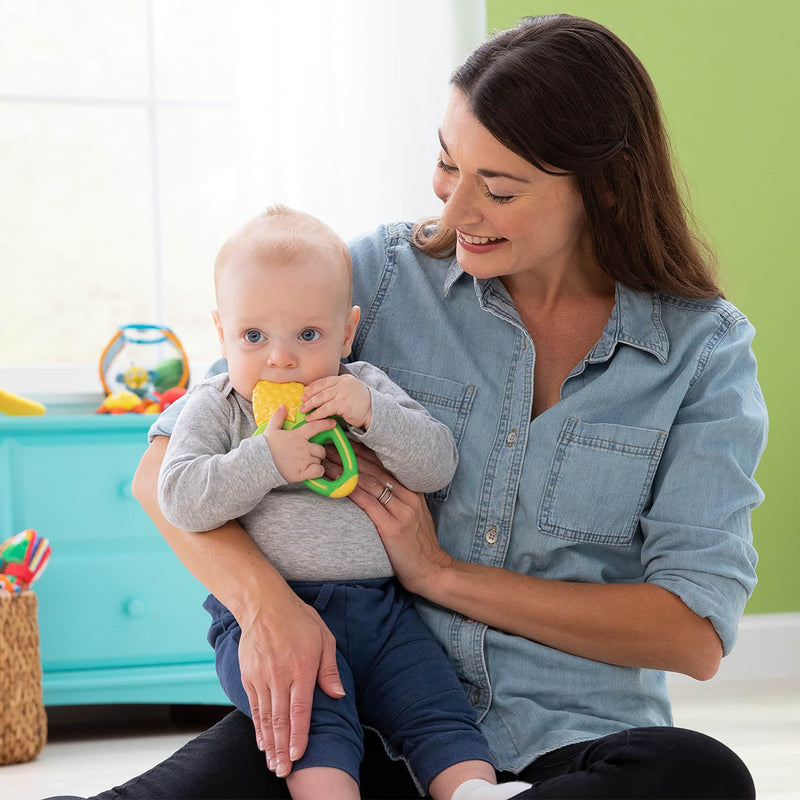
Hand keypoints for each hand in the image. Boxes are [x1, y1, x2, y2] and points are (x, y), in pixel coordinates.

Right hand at [237, 590, 344, 777]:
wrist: (264, 604)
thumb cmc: (299, 620)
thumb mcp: (324, 638)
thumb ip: (329, 669)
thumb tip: (338, 695)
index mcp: (301, 668)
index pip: (300, 709)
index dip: (299, 735)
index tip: (299, 755)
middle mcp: (279, 676)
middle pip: (280, 719)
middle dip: (282, 748)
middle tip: (283, 771)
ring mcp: (261, 677)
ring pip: (265, 717)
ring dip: (269, 743)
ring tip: (273, 764)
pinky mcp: (249, 676)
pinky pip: (254, 707)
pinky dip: (257, 727)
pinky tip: (261, 742)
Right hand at [263, 405, 335, 482]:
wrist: (258, 464)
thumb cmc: (265, 447)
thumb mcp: (271, 429)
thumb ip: (278, 417)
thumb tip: (283, 406)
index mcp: (297, 436)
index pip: (315, 427)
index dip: (326, 424)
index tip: (333, 423)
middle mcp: (303, 447)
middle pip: (321, 448)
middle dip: (318, 451)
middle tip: (309, 454)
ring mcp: (304, 460)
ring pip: (319, 459)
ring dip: (316, 461)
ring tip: (305, 462)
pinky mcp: (302, 472)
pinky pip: (319, 471)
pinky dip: (317, 471)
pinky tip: (310, 470)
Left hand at [301, 374, 371, 429]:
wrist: (374, 411)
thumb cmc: (360, 404)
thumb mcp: (349, 391)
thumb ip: (337, 390)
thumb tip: (318, 395)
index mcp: (344, 379)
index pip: (325, 381)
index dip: (313, 386)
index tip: (304, 392)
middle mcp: (344, 384)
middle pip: (321, 389)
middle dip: (309, 396)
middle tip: (301, 401)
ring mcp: (344, 393)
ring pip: (322, 398)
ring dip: (310, 405)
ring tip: (303, 410)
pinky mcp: (344, 404)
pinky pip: (326, 409)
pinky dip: (317, 414)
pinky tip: (311, 418)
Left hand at [344, 442, 454, 595]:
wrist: (431, 570)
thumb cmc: (417, 544)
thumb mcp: (413, 514)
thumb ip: (398, 498)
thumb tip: (373, 484)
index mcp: (413, 490)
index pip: (385, 463)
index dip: (363, 450)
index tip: (344, 440)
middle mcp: (408, 496)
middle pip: (375, 469)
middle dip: (350, 455)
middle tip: (329, 445)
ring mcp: (402, 511)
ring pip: (370, 483)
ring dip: (346, 470)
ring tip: (327, 461)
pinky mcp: (393, 527)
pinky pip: (368, 504)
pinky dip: (351, 491)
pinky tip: (338, 483)